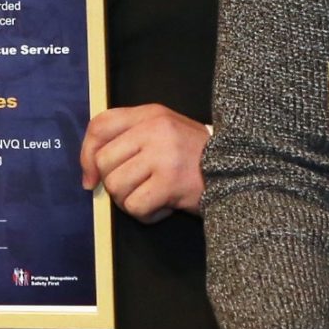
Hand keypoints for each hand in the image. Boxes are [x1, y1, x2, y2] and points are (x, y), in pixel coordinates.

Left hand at [79, 104, 207, 222]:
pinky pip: (135, 206)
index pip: (100, 125)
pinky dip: (147, 214)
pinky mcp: (171, 182)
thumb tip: (90, 172)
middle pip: (104, 161)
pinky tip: (165, 207)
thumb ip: (130, 140)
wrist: (241, 171)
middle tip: (137, 189)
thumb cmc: (196, 158)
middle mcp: (155, 129)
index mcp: (151, 114)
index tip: (90, 177)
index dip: (86, 154)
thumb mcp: (164, 133)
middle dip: (114, 183)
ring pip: (116, 185)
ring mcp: (163, 155)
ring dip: (130, 201)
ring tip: (153, 197)